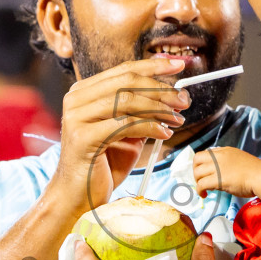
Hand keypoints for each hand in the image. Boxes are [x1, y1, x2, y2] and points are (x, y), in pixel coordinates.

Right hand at [49, 57, 190, 215]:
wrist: (78, 195)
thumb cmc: (103, 164)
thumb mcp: (126, 132)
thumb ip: (141, 112)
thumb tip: (173, 96)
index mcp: (84, 92)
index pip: (123, 70)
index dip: (153, 65)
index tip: (179, 64)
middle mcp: (76, 99)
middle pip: (127, 81)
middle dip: (161, 88)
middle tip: (184, 99)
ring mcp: (77, 117)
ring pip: (127, 100)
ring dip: (159, 108)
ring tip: (177, 119)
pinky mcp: (83, 137)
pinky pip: (125, 124)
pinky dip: (150, 127)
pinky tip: (164, 134)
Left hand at [193, 147, 260, 198]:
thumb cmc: (256, 172)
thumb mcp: (240, 160)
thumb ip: (229, 164)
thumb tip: (223, 173)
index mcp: (225, 151)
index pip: (207, 153)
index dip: (202, 163)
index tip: (205, 172)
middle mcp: (219, 157)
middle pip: (197, 159)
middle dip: (195, 170)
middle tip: (201, 180)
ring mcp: (218, 167)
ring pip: (197, 173)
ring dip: (197, 182)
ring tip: (203, 189)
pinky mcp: (217, 179)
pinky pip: (201, 184)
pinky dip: (199, 190)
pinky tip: (204, 195)